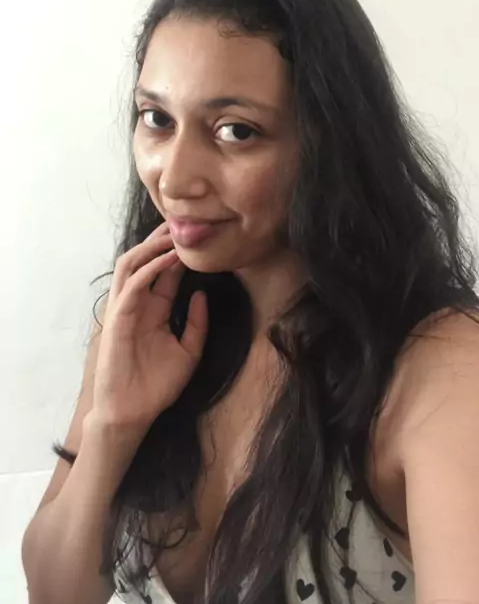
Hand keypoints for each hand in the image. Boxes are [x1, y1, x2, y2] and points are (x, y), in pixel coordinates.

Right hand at [91, 221, 207, 431]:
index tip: (197, 237)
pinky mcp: (117, 319)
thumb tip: (202, 293)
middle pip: (144, 261)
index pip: (164, 273)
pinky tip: (168, 260)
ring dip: (151, 247)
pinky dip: (149, 270)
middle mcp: (137, 304)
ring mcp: (124, 309)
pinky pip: (131, 286)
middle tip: (183, 223)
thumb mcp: (189, 352)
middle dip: (160, 241)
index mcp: (154, 310)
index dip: (178, 254)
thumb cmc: (157, 386)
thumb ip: (197, 323)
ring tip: (173, 234)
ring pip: (130, 265)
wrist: (133, 414)